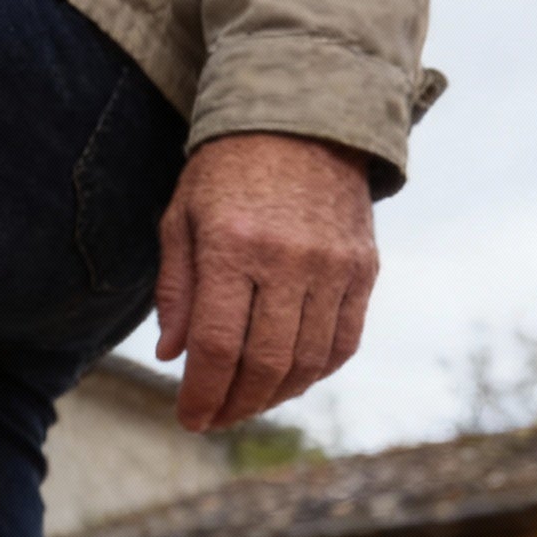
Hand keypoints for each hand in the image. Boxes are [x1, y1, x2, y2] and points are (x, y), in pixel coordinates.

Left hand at [153, 133, 377, 432]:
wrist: (304, 116)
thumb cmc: (226, 172)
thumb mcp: (181, 219)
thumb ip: (176, 291)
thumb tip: (172, 357)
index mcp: (234, 246)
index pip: (218, 346)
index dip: (203, 394)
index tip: (189, 419)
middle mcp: (290, 259)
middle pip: (266, 363)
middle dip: (235, 405)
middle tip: (213, 420)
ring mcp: (334, 265)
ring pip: (308, 361)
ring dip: (274, 397)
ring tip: (245, 404)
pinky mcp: (365, 267)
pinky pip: (344, 341)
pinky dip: (315, 372)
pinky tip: (287, 381)